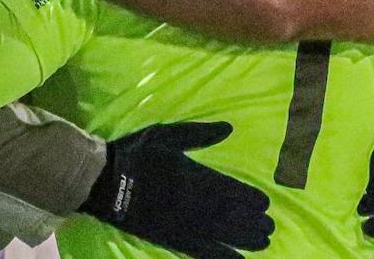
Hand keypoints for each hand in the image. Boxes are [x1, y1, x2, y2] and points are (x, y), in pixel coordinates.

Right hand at [80, 122, 273, 258]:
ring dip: (245, 239)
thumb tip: (228, 128)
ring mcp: (184, 222)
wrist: (104, 181)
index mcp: (195, 175)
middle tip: (269, 226)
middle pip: (232, 214)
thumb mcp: (168, 136)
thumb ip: (199, 134)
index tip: (265, 203)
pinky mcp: (172, 238)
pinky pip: (202, 251)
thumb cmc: (136, 154)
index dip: (250, 198)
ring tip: (263, 242)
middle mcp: (195, 201)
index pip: (231, 189)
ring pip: (223, 234)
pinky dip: (222, 257)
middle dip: (253, 222)